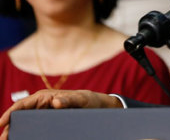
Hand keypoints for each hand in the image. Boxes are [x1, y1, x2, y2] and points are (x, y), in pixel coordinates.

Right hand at [0, 89, 120, 139]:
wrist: (97, 106)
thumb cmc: (88, 100)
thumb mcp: (81, 99)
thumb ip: (69, 100)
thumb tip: (54, 102)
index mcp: (44, 97)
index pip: (21, 105)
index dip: (9, 114)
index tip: (1, 123)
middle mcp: (41, 105)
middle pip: (20, 117)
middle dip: (10, 127)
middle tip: (4, 139)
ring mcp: (43, 114)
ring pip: (25, 124)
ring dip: (17, 133)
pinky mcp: (48, 122)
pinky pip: (35, 129)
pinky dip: (28, 135)